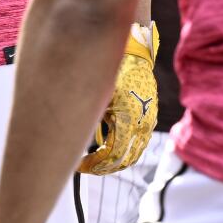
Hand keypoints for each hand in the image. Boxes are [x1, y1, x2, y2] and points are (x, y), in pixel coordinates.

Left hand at [78, 24, 158, 175]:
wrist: (134, 54)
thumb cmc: (112, 71)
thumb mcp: (98, 96)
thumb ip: (90, 119)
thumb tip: (72, 141)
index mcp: (127, 119)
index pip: (112, 156)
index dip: (95, 165)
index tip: (80, 166)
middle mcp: (142, 124)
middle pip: (124, 160)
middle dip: (104, 167)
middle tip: (87, 167)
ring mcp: (148, 122)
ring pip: (133, 153)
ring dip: (115, 161)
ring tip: (97, 161)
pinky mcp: (150, 118)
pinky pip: (139, 142)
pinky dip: (125, 150)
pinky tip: (110, 147)